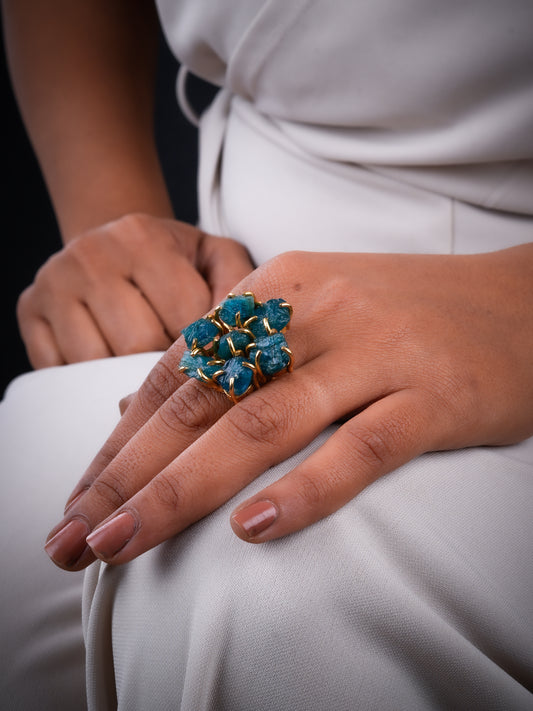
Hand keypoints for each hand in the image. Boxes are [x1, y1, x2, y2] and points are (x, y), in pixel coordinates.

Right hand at [17, 214, 252, 367]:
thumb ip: (240, 285)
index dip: (202, 348)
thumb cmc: (172, 260)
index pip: (182, 317)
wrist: (111, 242)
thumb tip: (247, 336)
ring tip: (145, 364)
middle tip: (177, 366)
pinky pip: (58, 369)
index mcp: (143, 237)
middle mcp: (92, 254)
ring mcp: (54, 283)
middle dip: (164, 366)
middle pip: (136, 344)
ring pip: (96, 361)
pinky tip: (109, 364)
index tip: (211, 356)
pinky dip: (86, 380)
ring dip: (125, 376)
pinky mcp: (28, 311)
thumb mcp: (214, 257)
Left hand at [44, 245, 532, 569]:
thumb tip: (141, 402)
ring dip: (188, 487)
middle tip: (77, 536)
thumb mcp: (307, 309)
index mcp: (277, 287)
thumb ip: (230, 351)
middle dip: (131, 472)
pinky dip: (308, 490)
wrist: (517, 301)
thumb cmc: (402, 313)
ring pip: (267, 422)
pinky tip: (255, 528)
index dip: (123, 437)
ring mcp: (376, 351)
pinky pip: (363, 447)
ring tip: (129, 541)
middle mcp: (317, 313)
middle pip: (207, 399)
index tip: (82, 497)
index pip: (181, 368)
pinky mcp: (433, 395)